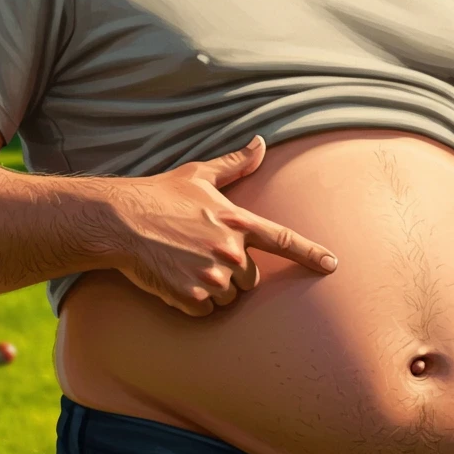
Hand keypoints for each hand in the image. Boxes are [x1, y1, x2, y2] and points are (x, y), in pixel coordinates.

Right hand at [109, 136, 337, 316]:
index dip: (311, 254)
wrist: (120, 222)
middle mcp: (230, 251)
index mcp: (237, 221)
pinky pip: (205, 311)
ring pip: (228, 298)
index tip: (333, 266)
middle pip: (250, 279)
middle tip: (200, 253)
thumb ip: (235, 163)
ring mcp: (212, 276)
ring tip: (184, 264)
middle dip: (232, 272)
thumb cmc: (160, 195)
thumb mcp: (199, 174)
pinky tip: (174, 280)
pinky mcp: (192, 297)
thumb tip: (260, 142)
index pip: (284, 240)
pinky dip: (193, 303)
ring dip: (212, 289)